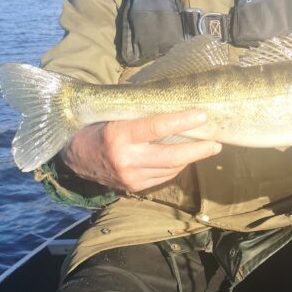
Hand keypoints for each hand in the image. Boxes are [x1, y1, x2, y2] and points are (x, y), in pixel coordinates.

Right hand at [60, 110, 221, 194]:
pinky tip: (185, 158)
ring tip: (207, 148)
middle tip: (216, 142)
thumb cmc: (97, 127)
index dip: (182, 121)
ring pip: (170, 169)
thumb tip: (174, 104)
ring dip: (191, 158)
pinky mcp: (134, 188)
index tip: (202, 115)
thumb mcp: (115, 115)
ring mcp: (130, 177)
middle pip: (171, 156)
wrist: (75, 158)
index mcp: (119, 135)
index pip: (156, 127)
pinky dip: (176, 167)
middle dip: (198, 150)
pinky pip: (163, 177)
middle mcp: (126, 159)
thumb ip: (140, 114)